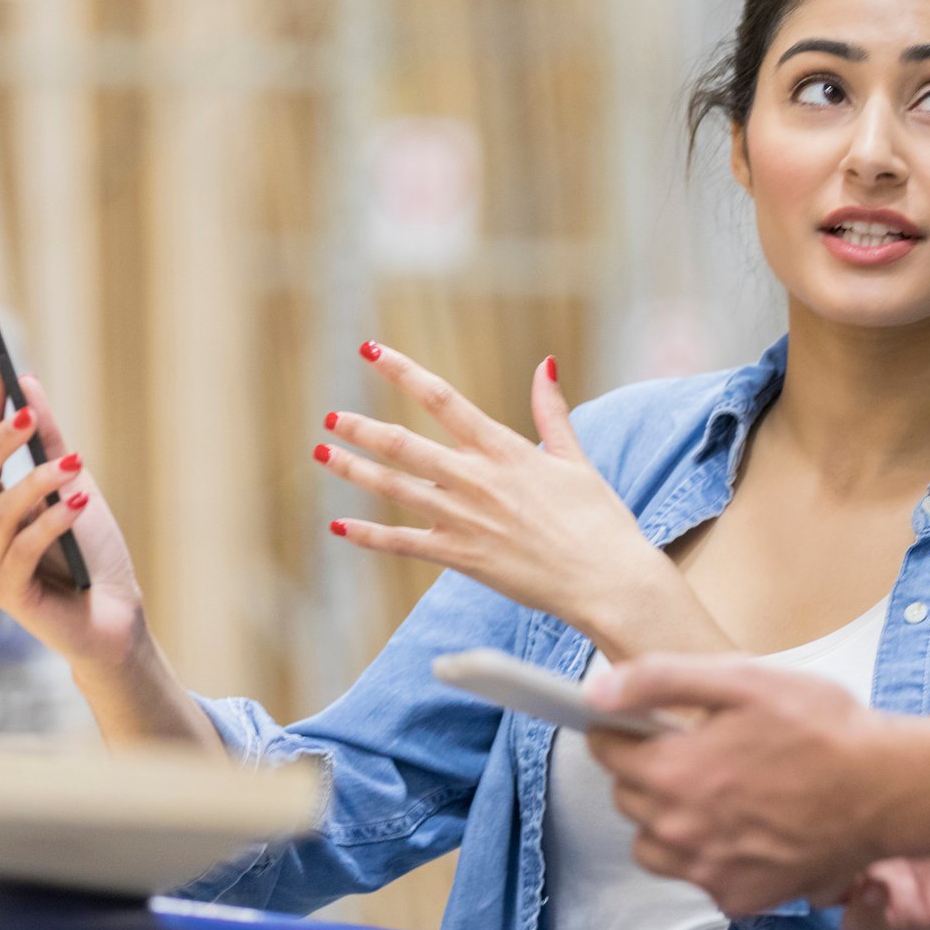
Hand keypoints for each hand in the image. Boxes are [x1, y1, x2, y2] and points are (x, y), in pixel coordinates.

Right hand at [0, 367, 147, 670]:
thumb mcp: (75, 486)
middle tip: (29, 413)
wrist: (117, 615)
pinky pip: (20, 551)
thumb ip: (51, 442)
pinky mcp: (8, 596)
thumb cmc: (92, 553)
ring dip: (37, 482)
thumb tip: (27, 383)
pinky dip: (50, 523)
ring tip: (76, 463)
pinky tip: (79, 504)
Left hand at [315, 343, 672, 646]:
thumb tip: (545, 364)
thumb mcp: (576, 459)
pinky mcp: (460, 556)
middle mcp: (476, 479)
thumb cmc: (599, 521)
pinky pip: (403, 543)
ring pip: (395, 488)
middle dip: (362, 428)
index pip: (442, 398)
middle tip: (331, 417)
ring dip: (355, 470)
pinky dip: (369, 535)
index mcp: (503, 450)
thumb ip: (551, 413)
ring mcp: (464, 519)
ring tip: (324, 454)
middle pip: (404, 444)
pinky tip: (340, 527)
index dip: (402, 371)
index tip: (371, 350)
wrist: (606, 579)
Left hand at [584, 657, 893, 916]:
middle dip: (646, 773)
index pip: (606, 753)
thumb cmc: (822, 730)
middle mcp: (680, 831)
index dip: (616, 731)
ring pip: (654, 848)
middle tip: (690, 753)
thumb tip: (596, 691)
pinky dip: (709, 857)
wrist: (887, 790)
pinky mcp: (741, 897)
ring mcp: (709, 871)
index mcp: (672, 773)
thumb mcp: (741, 679)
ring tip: (713, 794)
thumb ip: (658, 680)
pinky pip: (699, 879)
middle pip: (627, 801)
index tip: (632, 724)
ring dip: (667, 821)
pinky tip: (744, 829)